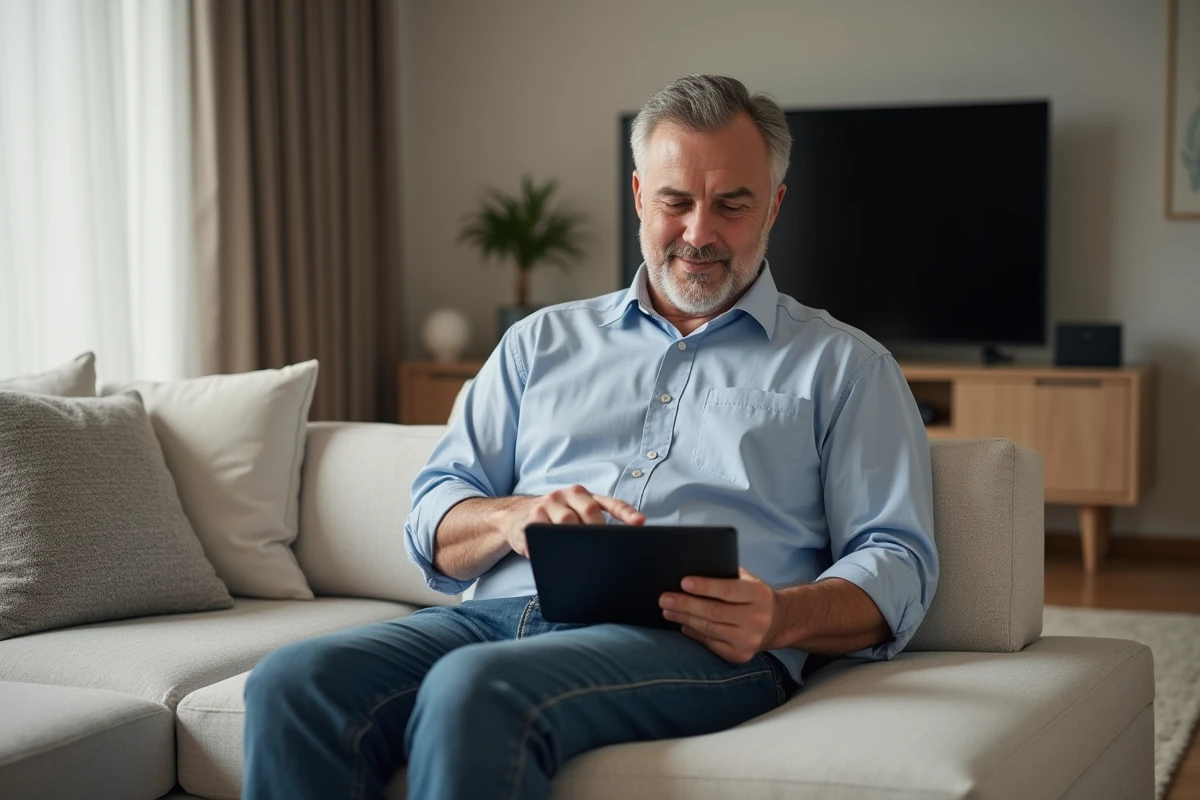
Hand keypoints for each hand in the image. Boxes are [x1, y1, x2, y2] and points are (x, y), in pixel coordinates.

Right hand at [502, 485, 644, 557]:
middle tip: (610, 547)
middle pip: (588, 510)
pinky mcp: (529, 523)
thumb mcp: (574, 511)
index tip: (640, 523)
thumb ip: (595, 519)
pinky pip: (544, 536)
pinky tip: (558, 556)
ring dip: (578, 539)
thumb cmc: (554, 516)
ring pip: (566, 522)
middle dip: (600, 529)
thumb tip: (625, 536)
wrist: (515, 515)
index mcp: (579, 493)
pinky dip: (552, 548)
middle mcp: (562, 495)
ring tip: (587, 554)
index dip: (625, 512)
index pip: (607, 502)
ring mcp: (545, 507)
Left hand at [659, 568, 781, 663]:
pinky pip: (710, 643)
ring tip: (667, 610)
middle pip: (714, 611)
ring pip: (709, 628)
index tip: (683, 582)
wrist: (777, 623)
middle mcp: (757, 619)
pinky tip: (682, 624)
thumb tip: (692, 568)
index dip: (705, 586)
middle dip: (686, 604)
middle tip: (664, 598)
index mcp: (759, 595)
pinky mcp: (740, 655)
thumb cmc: (754, 596)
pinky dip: (694, 633)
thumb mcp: (749, 580)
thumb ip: (726, 574)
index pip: (728, 589)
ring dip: (684, 618)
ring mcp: (749, 640)